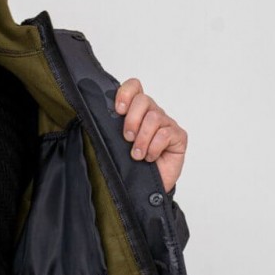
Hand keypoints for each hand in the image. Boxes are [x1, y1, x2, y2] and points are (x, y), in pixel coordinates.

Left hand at [114, 78, 187, 193]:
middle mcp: (152, 114)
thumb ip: (110, 129)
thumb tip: (96, 120)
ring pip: (154, 118)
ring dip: (142, 139)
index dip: (126, 93)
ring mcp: (167, 124)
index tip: (118, 110)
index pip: (134, 87)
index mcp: (136, 111)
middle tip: (127, 138)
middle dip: (132, 119)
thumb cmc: (131, 165)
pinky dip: (154, 147)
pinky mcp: (179, 136)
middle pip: (143, 100)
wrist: (146, 188)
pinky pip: (165, 133)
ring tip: (137, 155)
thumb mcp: (115, 145)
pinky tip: (150, 158)